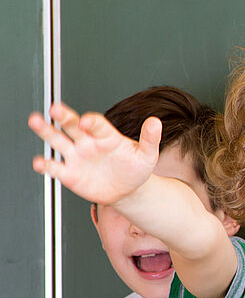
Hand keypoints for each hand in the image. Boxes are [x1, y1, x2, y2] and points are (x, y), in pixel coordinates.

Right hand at [29, 102, 159, 204]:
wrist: (128, 189)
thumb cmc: (136, 168)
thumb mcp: (147, 155)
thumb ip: (150, 139)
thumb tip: (155, 122)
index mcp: (107, 136)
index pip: (97, 124)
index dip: (92, 121)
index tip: (87, 121)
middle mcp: (88, 142)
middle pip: (72, 125)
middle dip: (63, 116)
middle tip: (54, 108)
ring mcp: (76, 157)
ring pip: (58, 140)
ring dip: (46, 131)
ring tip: (35, 120)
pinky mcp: (69, 174)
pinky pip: (54, 168)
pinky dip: (45, 165)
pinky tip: (39, 162)